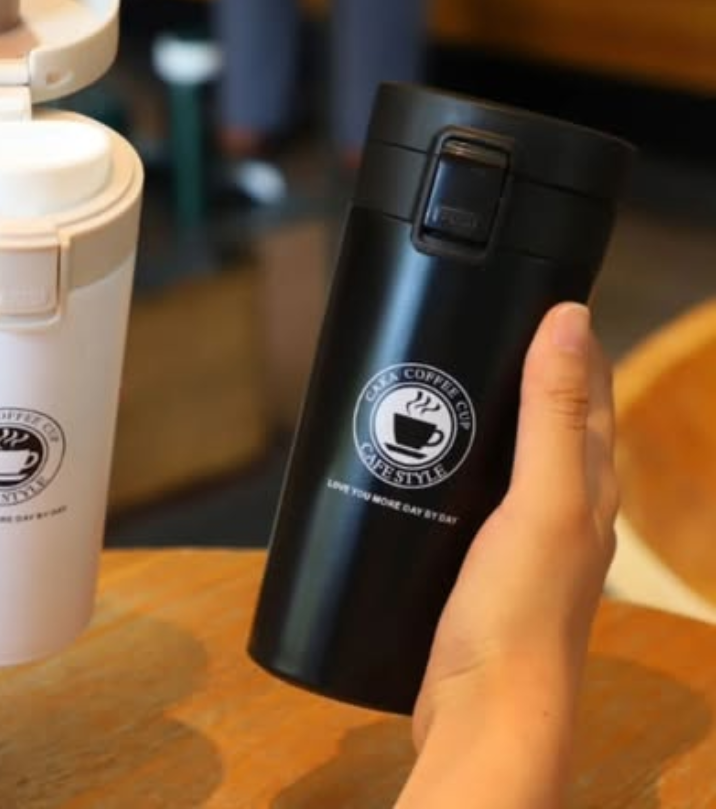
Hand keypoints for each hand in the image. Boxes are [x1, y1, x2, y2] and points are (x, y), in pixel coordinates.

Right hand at [401, 302, 616, 806]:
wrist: (484, 712)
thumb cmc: (520, 611)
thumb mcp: (540, 499)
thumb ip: (553, 412)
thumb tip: (569, 314)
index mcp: (588, 483)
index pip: (586, 387)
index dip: (564, 336)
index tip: (523, 289)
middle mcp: (563, 505)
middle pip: (545, 416)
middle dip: (517, 365)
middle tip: (461, 322)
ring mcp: (520, 536)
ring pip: (505, 454)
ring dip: (478, 412)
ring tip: (430, 375)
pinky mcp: (479, 561)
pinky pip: (470, 491)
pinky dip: (450, 459)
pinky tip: (413, 459)